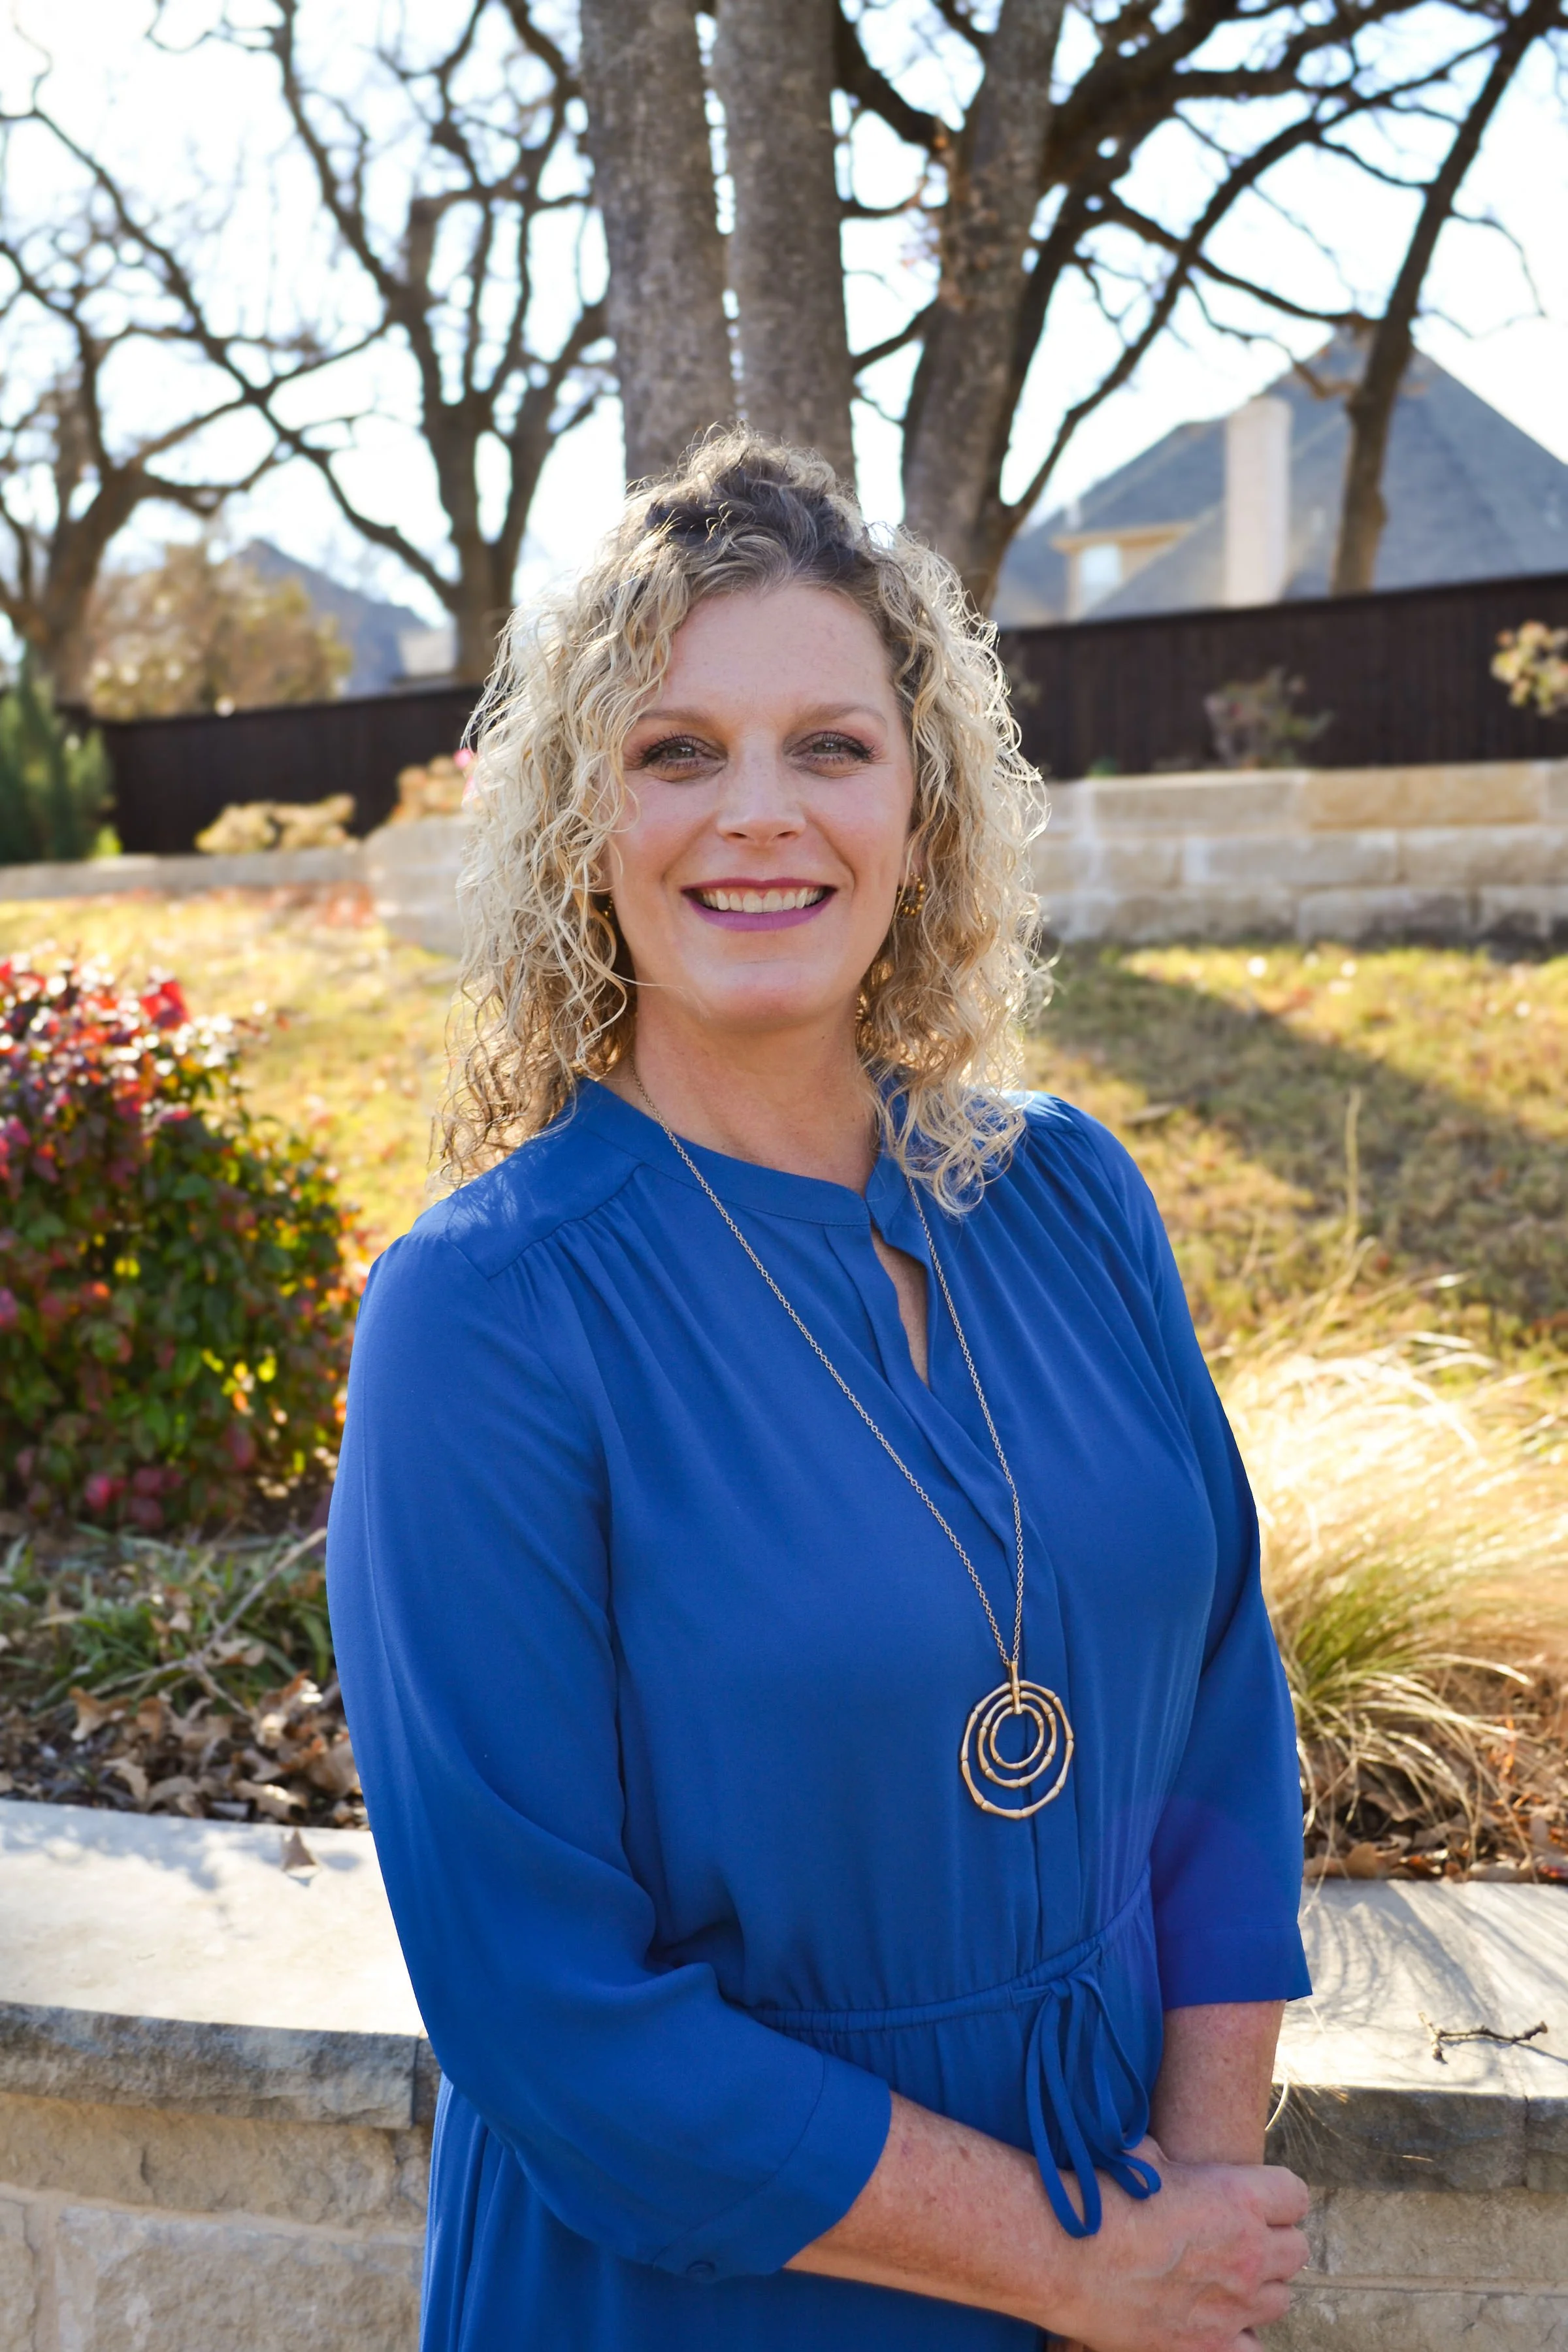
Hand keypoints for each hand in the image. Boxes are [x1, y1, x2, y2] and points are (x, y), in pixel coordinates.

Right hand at [1047, 2138, 1309, 2351]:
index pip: (1296, 2195)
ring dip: (1261, 2286)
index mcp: (1240, 2197)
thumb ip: (1176, 2163)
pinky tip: (1215, 2318)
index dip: (1277, 2195)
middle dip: (1273, 2241)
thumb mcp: (1144, 2155)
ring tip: (1224, 2278)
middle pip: (1297, 2250)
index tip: (1256, 2198)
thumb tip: (1168, 2161)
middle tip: (1239, 2239)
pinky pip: (1254, 2348)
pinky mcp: (1210, 2346)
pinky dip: (1241, 2334)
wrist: (1066, 2254)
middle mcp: (1250, 2253)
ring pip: (1282, 2299)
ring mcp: (1234, 2305)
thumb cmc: (1101, 2195)